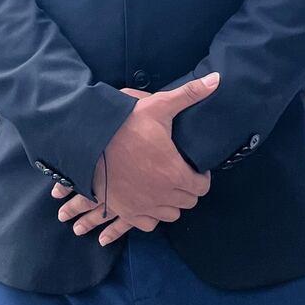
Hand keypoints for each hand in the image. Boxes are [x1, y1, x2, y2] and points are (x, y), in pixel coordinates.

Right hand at [52, 74, 217, 244]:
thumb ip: (190, 95)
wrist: (88, 141)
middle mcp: (162, 195)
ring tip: (164, 184)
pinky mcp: (126, 211)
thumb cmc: (125, 124)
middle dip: (187, 188)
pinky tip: (148, 198)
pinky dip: (151, 214)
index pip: (202, 187)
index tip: (193, 166)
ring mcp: (143, 206)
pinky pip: (148, 224)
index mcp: (174, 173)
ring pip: (170, 215)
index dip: (200, 176)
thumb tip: (216, 80)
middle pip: (188, 202)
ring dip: (171, 202)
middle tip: (179, 172)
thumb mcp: (158, 106)